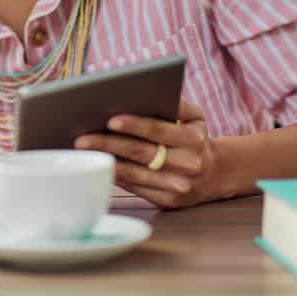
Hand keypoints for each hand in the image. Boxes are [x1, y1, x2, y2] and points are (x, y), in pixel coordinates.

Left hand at [74, 101, 218, 209]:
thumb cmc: (195, 139)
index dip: (135, 125)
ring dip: (107, 162)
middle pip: (141, 153)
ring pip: (134, 174)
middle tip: (81, 139)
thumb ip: (178, 104)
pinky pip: (135, 188)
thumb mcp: (196, 118)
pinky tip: (98, 165)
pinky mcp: (167, 201)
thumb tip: (150, 93)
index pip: (159, 131)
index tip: (110, 120)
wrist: (215, 175)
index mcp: (193, 141)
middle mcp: (187, 165)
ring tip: (83, 152)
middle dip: (108, 144)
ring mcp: (177, 186)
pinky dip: (115, 176)